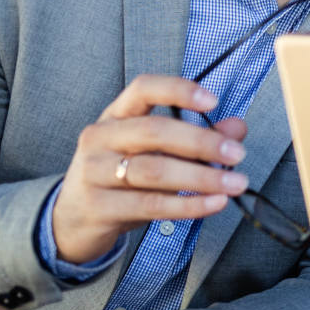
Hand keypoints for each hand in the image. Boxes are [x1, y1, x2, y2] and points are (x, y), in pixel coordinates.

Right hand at [51, 75, 251, 263]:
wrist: (72, 219)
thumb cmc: (121, 179)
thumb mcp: (155, 153)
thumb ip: (196, 138)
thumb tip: (237, 128)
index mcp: (115, 116)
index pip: (143, 89)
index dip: (178, 90)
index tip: (213, 101)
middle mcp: (100, 137)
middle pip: (154, 132)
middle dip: (202, 142)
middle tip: (237, 154)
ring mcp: (94, 172)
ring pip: (154, 170)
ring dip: (202, 177)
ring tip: (235, 183)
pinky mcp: (99, 206)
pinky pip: (150, 204)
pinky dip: (188, 205)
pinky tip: (215, 203)